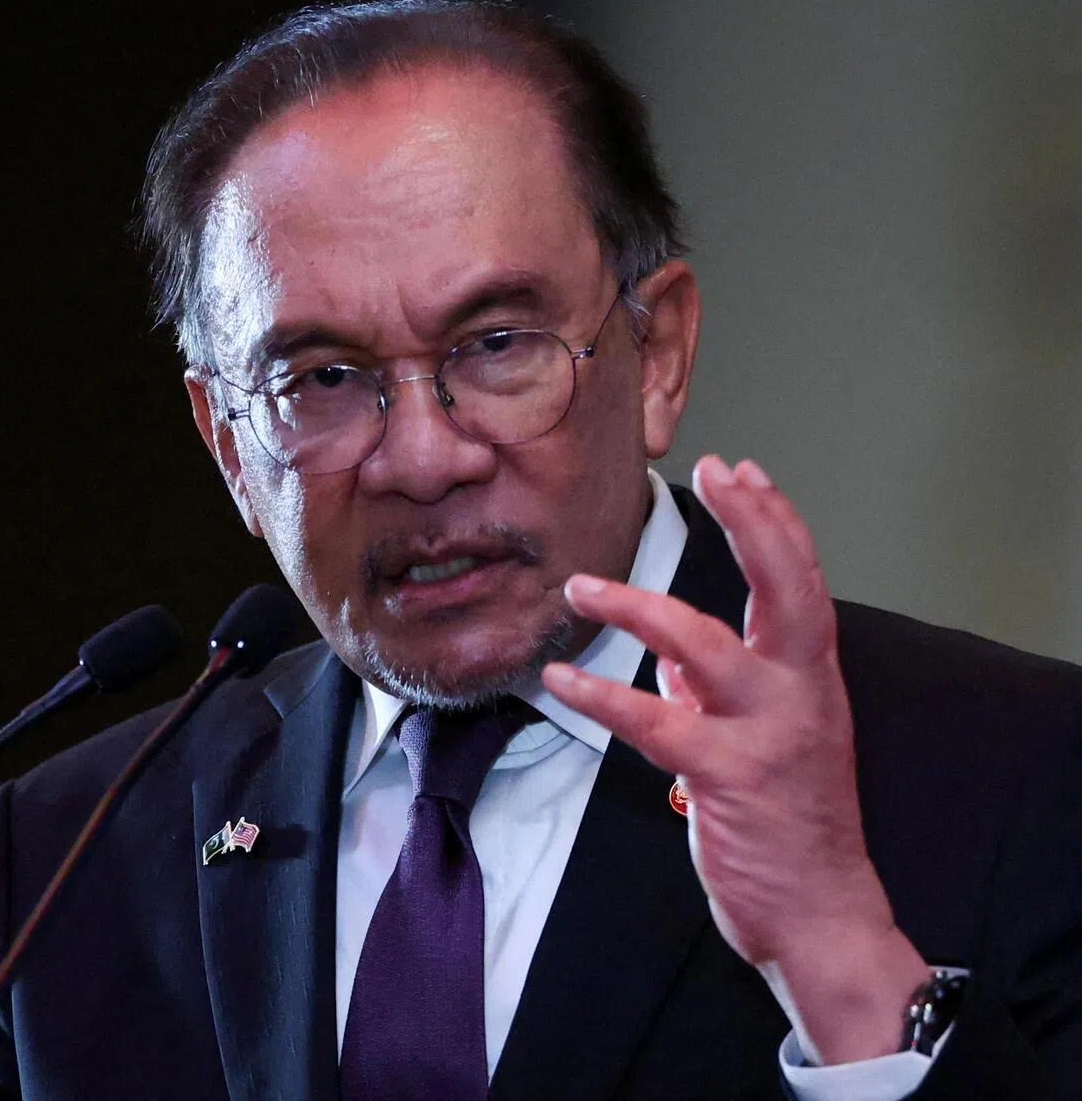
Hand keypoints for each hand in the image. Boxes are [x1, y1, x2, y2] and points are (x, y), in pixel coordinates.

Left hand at [542, 456, 928, 1063]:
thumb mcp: (766, 735)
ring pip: (706, 647)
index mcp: (809, 677)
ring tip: (580, 587)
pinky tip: (560, 678)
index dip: (774, 520)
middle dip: (753, 523)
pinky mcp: (728, 778)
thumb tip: (670, 652)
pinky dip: (601, 696)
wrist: (821, 911)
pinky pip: (656, 723)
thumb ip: (720, 685)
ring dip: (638, 609)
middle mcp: (800, 693)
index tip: (743, 471)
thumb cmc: (792, 817)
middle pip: (787, 588)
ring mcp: (767, 734)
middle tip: (717, 470)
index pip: (801, 579)